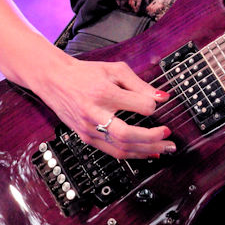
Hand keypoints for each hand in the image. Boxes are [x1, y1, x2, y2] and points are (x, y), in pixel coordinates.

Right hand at [33, 55, 173, 160]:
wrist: (55, 81)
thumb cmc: (85, 74)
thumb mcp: (114, 70)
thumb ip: (139, 84)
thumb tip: (161, 97)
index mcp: (103, 92)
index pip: (138, 105)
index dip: (153, 106)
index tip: (159, 105)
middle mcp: (95, 113)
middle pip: (128, 134)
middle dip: (153, 138)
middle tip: (169, 136)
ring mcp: (89, 129)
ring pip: (121, 148)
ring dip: (146, 151)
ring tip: (164, 149)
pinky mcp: (86, 138)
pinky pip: (112, 151)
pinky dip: (132, 154)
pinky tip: (146, 152)